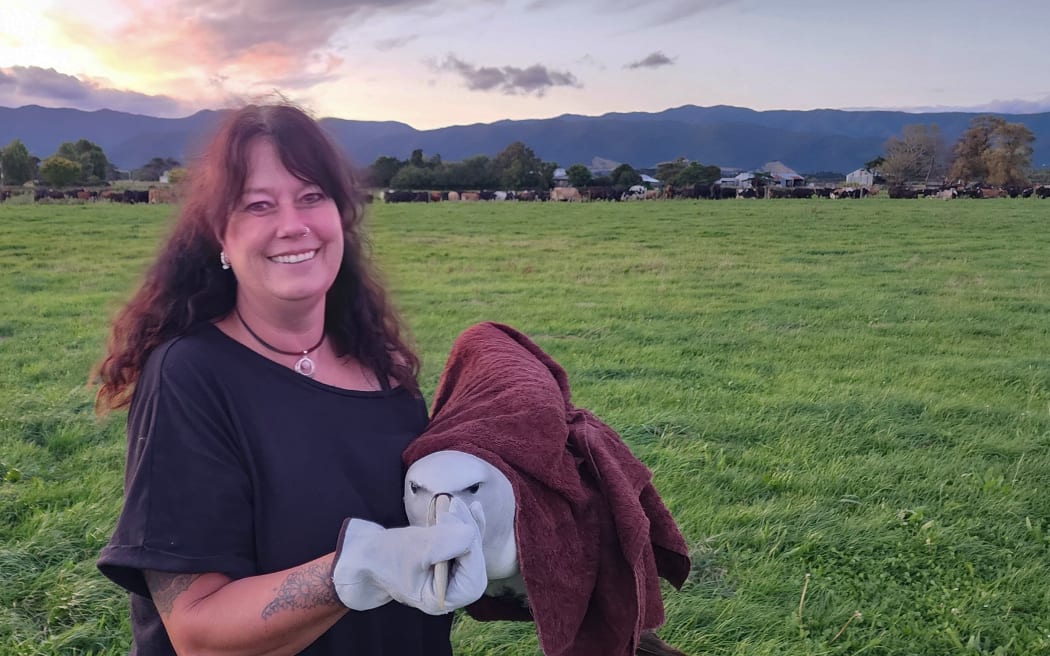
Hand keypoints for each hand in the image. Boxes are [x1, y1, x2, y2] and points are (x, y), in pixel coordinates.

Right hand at [332, 497, 486, 614]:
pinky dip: (469, 527)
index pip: (472, 578)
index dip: (470, 549)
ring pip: (472, 551)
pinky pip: (467, 545)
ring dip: (468, 526)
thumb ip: (443, 543)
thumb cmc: (385, 556)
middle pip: (475, 563)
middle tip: (454, 508)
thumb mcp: (414, 548)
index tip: (454, 522)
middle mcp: (450, 593)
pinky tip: (475, 508)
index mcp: (441, 600)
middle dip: (470, 534)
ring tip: (454, 505)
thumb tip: (470, 534)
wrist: (367, 555)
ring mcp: (451, 578)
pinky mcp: (449, 562)